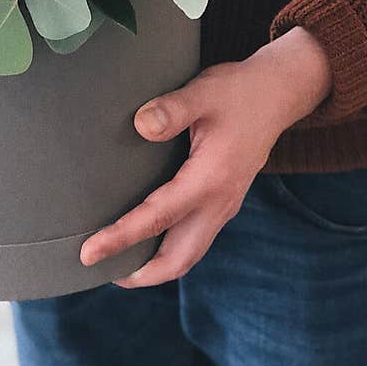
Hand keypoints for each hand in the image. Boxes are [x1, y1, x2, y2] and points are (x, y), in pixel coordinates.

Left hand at [79, 27, 331, 286]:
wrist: (278, 93)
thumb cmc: (238, 91)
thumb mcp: (203, 92)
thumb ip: (172, 109)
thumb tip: (140, 125)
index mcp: (210, 180)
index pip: (157, 219)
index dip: (120, 238)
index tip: (88, 253)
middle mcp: (219, 203)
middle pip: (177, 259)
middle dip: (139, 274)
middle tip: (99, 270)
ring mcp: (224, 206)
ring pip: (188, 255)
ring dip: (154, 267)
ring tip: (117, 264)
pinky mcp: (224, 201)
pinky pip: (195, 240)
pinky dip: (168, 251)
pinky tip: (147, 240)